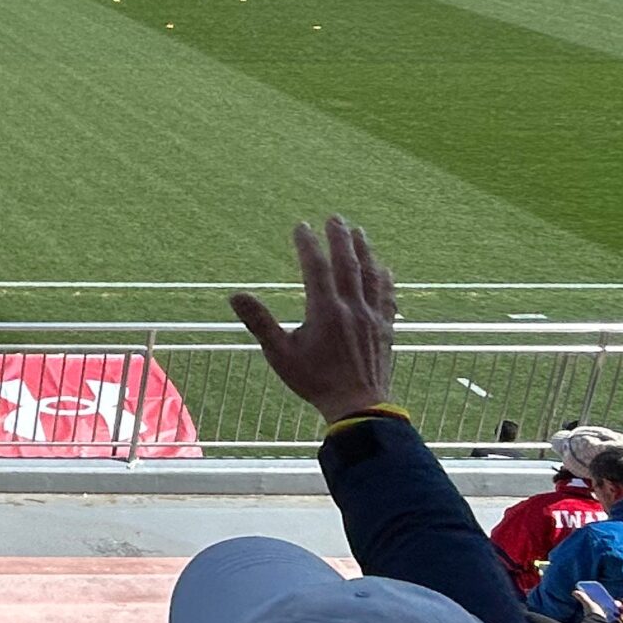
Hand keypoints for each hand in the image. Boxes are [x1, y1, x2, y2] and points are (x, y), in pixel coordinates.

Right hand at [228, 217, 395, 423]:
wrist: (358, 405)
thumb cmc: (315, 381)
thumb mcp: (279, 354)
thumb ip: (259, 322)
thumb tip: (235, 296)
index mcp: (325, 310)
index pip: (316, 268)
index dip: (308, 244)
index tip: (301, 226)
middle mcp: (351, 307)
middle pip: (347, 263)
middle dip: (340, 238)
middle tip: (334, 218)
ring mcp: (372, 316)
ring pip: (370, 275)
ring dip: (364, 250)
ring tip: (359, 232)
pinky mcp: (385, 328)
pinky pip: (387, 295)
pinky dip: (385, 278)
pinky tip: (384, 268)